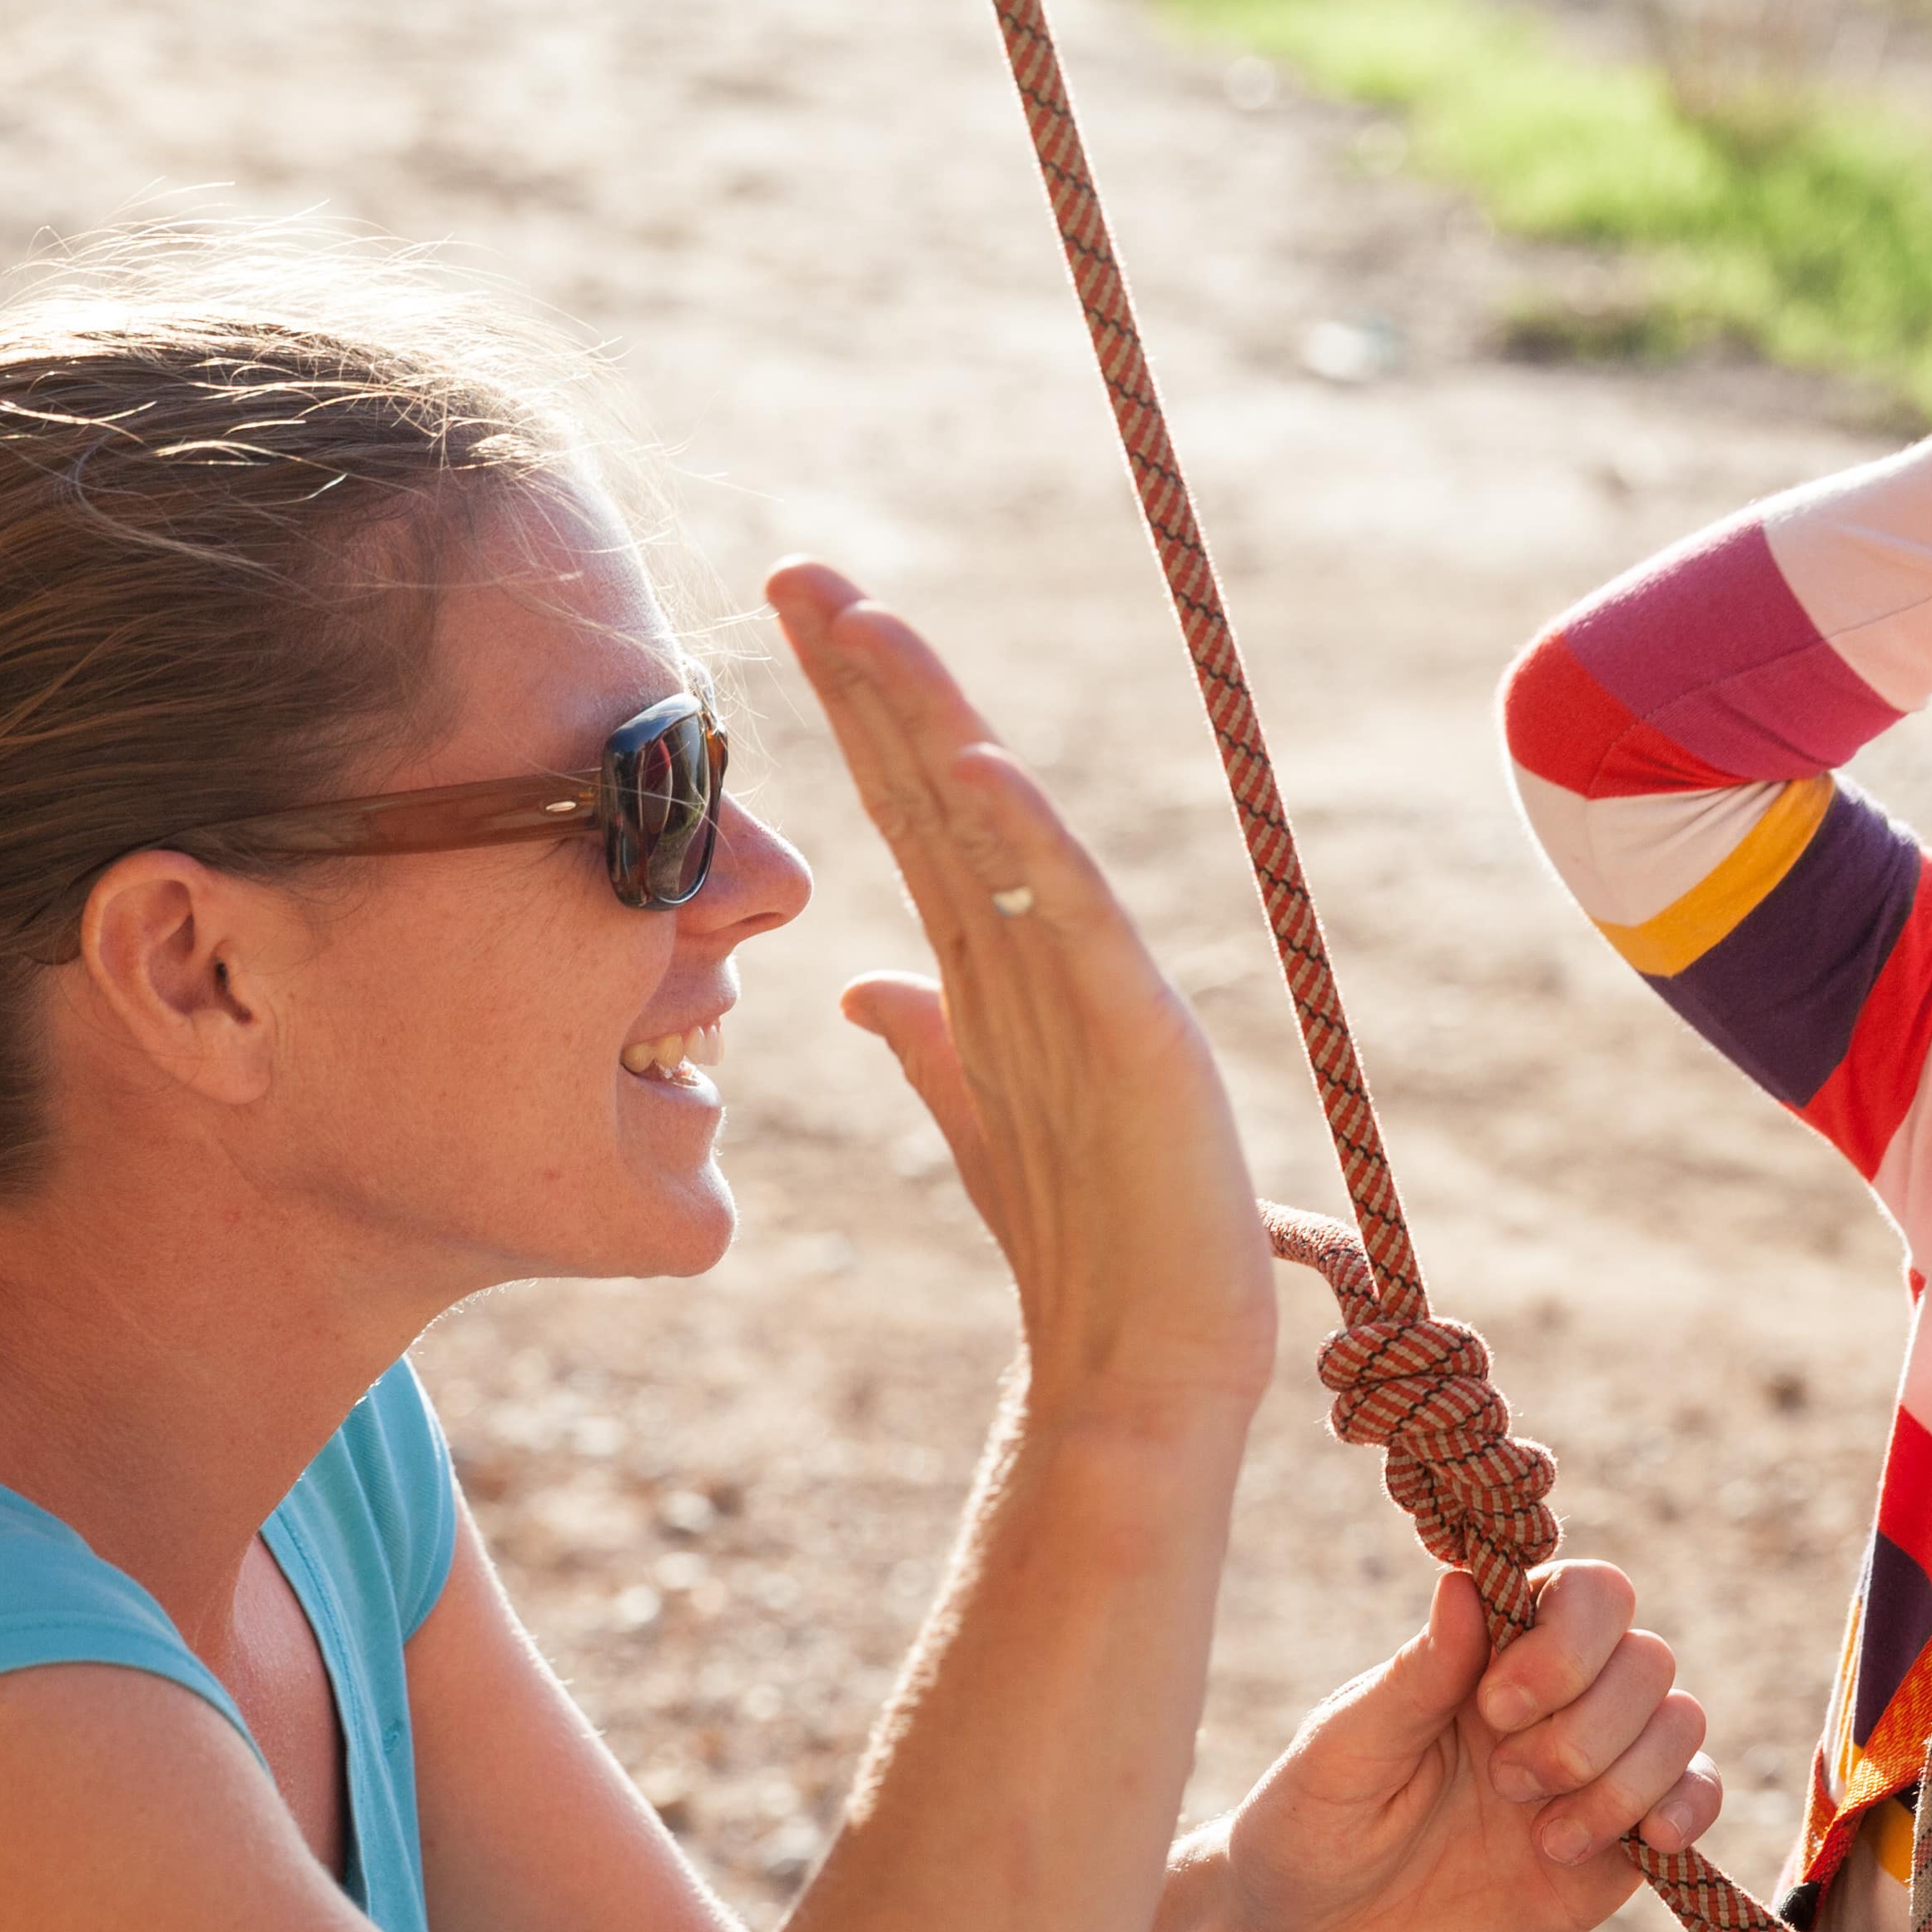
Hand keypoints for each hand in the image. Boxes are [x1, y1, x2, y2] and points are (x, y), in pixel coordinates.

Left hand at [768, 564, 1275, 1431]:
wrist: (1146, 1359)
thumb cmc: (1086, 1239)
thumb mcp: (978, 1118)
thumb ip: (929, 1041)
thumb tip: (864, 983)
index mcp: (1001, 968)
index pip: (909, 811)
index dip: (852, 711)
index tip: (785, 616)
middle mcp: (1047, 954)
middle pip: (945, 791)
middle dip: (875, 679)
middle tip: (797, 571)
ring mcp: (1098, 989)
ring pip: (1006, 832)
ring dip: (937, 722)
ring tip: (866, 625)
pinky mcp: (1140, 1041)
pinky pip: (1076, 929)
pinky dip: (1032, 849)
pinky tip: (980, 772)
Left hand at [1221, 1564, 1716, 1931]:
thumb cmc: (1312, 1826)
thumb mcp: (1346, 1751)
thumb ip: (1417, 1676)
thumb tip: (1465, 1582)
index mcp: (1489, 1654)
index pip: (1585, 1593)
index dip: (1568, 1639)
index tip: (1496, 1704)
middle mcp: (1555, 1701)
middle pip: (1645, 1658)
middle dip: (1586, 1723)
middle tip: (1504, 1780)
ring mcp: (1592, 1772)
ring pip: (1679, 1723)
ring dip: (1622, 1778)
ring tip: (1542, 1837)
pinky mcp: (1616, 1848)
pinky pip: (1695, 1799)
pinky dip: (1686, 1809)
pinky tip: (1638, 1843)